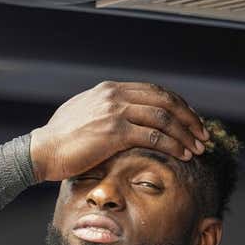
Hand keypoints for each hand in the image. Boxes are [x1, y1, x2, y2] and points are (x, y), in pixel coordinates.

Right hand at [29, 81, 208, 181]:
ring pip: (163, 117)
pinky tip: (182, 154)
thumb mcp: (83, 114)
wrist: (42, 151)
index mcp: (109, 89)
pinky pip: (153, 136)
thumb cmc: (60, 140)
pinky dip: (172, 145)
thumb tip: (123, 117)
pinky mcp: (114, 132)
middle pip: (165, 101)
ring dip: (185, 133)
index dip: (177, 106)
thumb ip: (104, 110)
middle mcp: (114, 96)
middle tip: (202, 134)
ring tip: (197, 148)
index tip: (189, 120)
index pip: (154, 91)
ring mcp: (114, 112)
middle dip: (189, 118)